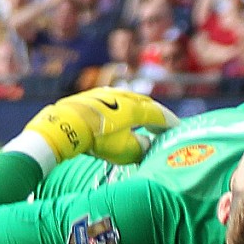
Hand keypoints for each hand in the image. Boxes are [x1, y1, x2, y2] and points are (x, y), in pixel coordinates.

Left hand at [25, 88, 177, 165]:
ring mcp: (106, 93)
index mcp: (135, 109)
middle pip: (146, 103)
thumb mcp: (125, 150)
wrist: (64, 126)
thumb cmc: (97, 139)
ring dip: (140, 107)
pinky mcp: (92, 95)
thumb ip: (142, 148)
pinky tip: (121, 111)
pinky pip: (115, 98)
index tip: (178, 129)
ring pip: (130, 97)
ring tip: (144, 117)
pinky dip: (124, 105)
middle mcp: (123, 96)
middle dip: (157, 113)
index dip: (170, 122)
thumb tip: (148, 144)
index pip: (159, 114)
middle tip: (163, 124)